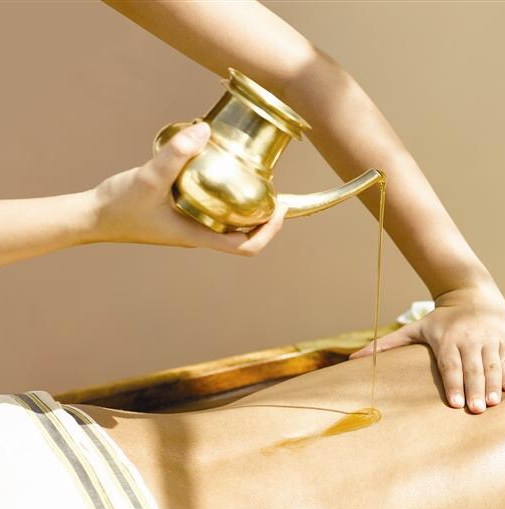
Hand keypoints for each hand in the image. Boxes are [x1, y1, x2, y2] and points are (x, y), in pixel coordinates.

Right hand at [91, 122, 285, 254]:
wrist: (90, 216)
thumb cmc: (118, 205)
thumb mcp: (148, 177)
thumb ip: (176, 153)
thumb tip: (205, 129)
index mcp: (198, 236)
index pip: (246, 247)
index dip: (270, 232)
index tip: (280, 209)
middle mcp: (198, 235)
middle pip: (244, 235)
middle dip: (265, 217)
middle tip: (276, 190)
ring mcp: (189, 226)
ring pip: (228, 222)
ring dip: (246, 206)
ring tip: (256, 180)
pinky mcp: (179, 215)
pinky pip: (211, 209)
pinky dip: (223, 195)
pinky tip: (219, 170)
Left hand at [351, 283, 504, 412]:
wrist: (472, 291)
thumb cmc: (441, 318)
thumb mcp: (414, 328)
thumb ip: (386, 345)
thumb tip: (352, 360)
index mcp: (447, 337)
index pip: (450, 364)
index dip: (453, 383)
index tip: (455, 404)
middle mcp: (470, 337)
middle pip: (473, 367)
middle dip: (476, 389)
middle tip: (477, 410)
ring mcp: (490, 337)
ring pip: (493, 364)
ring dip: (494, 385)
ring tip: (493, 404)